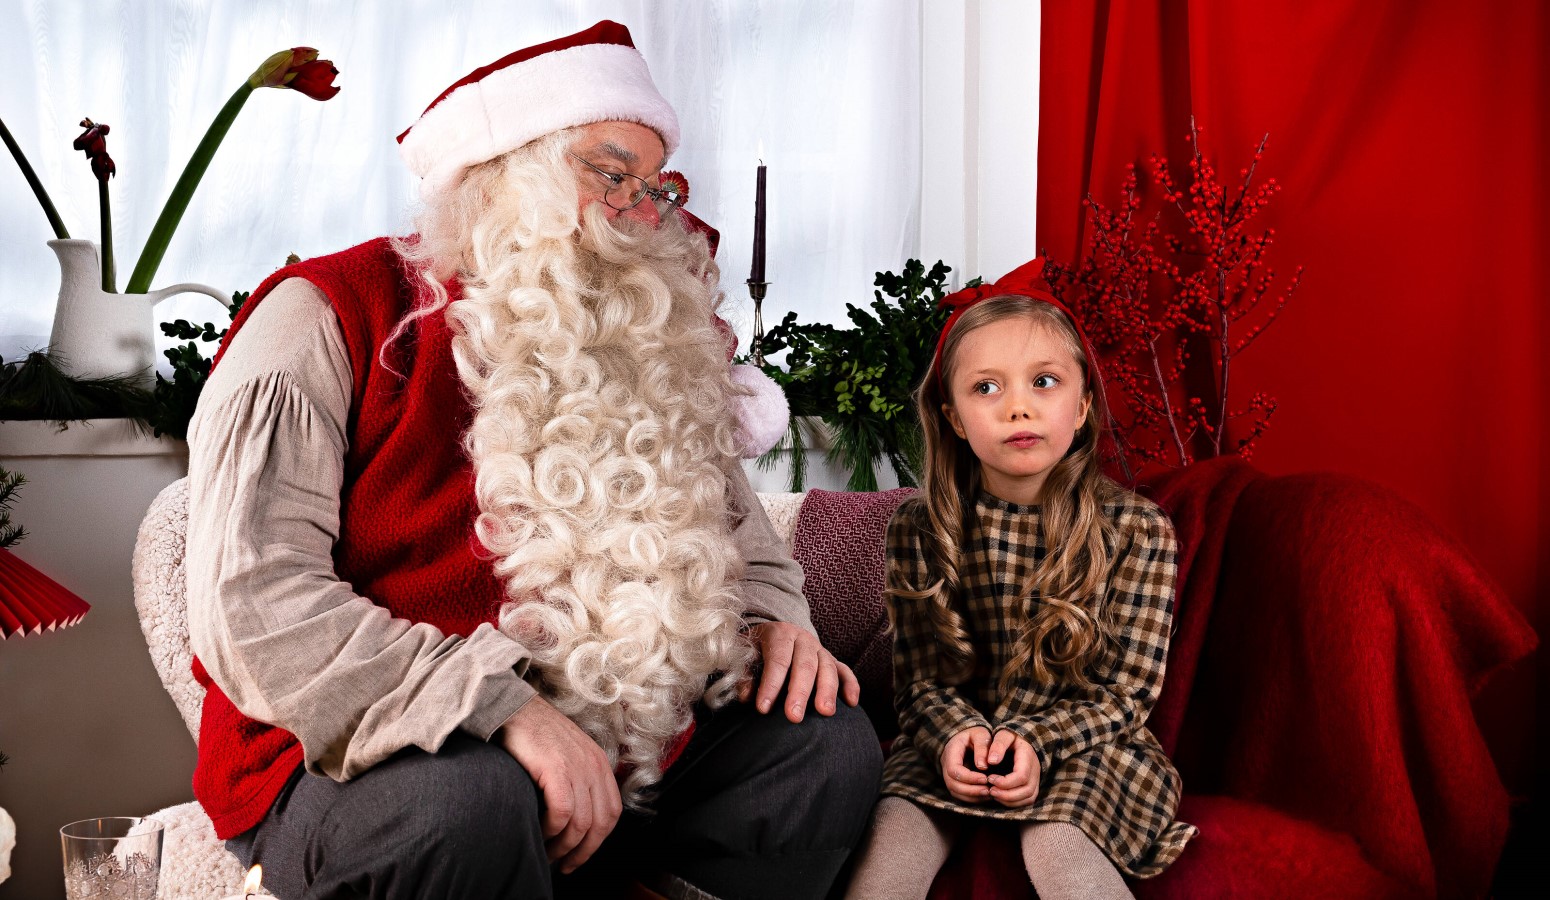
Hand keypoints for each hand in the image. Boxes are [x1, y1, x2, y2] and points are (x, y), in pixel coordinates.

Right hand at [496, 696, 621, 873]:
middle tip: (564, 864)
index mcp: (599, 763)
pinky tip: (539, 832)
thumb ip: (577, 781)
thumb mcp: (567, 755)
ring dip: (564, 846)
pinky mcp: (557, 769)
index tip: (579, 856)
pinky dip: (552, 830)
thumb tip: (574, 819)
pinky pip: (562, 812)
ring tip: (547, 852)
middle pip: (601, 823)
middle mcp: (594, 765)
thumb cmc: (533, 734)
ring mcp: (577, 766)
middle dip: (583, 851)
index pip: (611, 813)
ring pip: (582, 823)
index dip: (597, 841)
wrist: (512, 708)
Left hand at [735, 621, 860, 721]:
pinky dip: (851, 685)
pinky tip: (851, 702)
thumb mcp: (745, 654)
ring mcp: (820, 649)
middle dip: (800, 692)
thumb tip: (746, 695)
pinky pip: (845, 671)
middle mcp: (803, 639)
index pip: (777, 660)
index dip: (770, 684)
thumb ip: (745, 674)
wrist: (775, 634)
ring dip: (827, 690)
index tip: (763, 709)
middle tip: (794, 717)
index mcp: (780, 634)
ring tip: (825, 712)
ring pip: (828, 667)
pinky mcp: (832, 660)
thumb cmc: (757, 649)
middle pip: (804, 665)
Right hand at [939, 725, 992, 802]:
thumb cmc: (975, 734)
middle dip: (971, 790)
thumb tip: (983, 767)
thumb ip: (982, 748)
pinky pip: (960, 794)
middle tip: (989, 790)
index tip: (985, 778)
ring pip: (955, 792)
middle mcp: (946, 765)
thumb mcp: (980, 734)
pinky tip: (986, 795)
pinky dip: (973, 798)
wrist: (968, 736)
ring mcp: (949, 775)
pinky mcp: (956, 781)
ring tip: (990, 794)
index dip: (969, 777)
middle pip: (952, 784)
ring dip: (972, 796)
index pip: (954, 770)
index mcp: (951, 752)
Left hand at [986, 729, 1040, 807]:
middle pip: (1027, 790)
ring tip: (993, 794)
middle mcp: (1035, 770)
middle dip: (1007, 794)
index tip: (989, 778)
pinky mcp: (1033, 787)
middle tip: (990, 790)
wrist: (1022, 740)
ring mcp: (1036, 780)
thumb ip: (998, 745)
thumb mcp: (1004, 734)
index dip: (1005, 782)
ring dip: (1009, 800)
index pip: (1022, 776)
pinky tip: (999, 797)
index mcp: (1028, 757)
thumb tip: (991, 761)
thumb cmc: (1010, 737)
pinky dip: (1013, 803)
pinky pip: (1027, 800)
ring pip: (1028, 798)